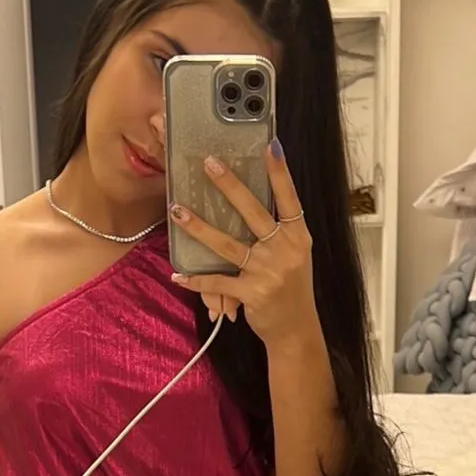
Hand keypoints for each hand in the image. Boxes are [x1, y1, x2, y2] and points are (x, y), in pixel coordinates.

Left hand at [169, 140, 318, 347]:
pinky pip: (218, 283)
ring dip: (199, 228)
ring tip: (177, 210)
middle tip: (209, 163)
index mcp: (298, 236)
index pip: (289, 198)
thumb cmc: (291, 288)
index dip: (280, 173)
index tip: (270, 146)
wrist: (296, 330)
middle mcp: (285, 250)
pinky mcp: (252, 293)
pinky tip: (177, 275)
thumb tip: (249, 200)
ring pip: (228, 245)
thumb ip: (279, 231)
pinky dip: (196, 280)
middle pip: (254, 213)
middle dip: (230, 187)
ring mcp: (268, 272)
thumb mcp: (294, 255)